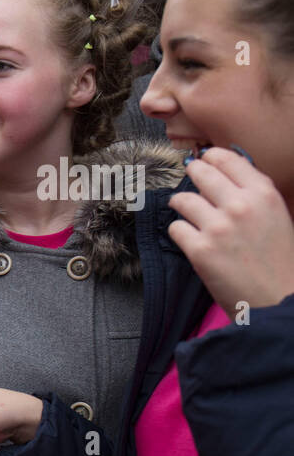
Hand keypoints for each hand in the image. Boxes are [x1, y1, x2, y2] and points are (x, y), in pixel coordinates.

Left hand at [169, 147, 293, 317]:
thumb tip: (226, 174)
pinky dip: (180, 233)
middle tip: (189, 175)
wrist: (279, 298)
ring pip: (182, 200)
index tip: (204, 158)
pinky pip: (176, 229)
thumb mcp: (277, 216)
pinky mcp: (200, 249)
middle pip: (201, 173)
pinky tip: (189, 238)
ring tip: (185, 210)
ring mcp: (218, 227)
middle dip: (192, 173)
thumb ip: (254, 194)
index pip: (228, 159)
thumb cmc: (280, 259)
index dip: (211, 156)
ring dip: (181, 204)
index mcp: (263, 194)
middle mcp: (240, 205)